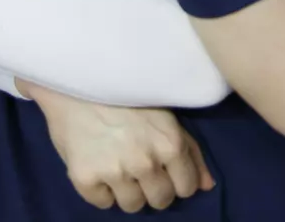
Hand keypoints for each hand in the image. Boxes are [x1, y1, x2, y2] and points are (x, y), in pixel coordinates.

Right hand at [25, 83, 214, 212]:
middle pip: (160, 201)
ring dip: (127, 191)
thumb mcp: (165, 114)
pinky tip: (98, 167)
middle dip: (153, 188)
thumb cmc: (126, 92)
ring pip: (132, 206)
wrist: (77, 78)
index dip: (175, 181)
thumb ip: (190, 149)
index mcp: (170, 145)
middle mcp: (146, 163)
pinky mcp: (85, 177)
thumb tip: (207, 186)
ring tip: (118, 167)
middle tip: (139, 169)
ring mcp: (115, 172)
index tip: (163, 171)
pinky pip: (102, 203)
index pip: (186, 188)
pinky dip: (101, 190)